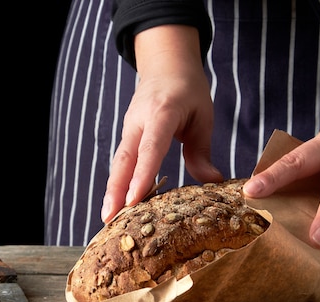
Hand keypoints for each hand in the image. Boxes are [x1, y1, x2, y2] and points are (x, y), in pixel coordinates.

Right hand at [101, 25, 221, 222]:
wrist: (166, 65)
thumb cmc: (188, 90)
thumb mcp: (203, 117)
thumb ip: (202, 151)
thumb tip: (212, 181)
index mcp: (161, 113)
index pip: (150, 148)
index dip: (142, 175)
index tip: (134, 200)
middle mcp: (139, 121)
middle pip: (124, 159)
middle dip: (115, 190)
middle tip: (109, 218)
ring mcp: (129, 127)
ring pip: (119, 162)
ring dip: (112, 189)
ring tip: (108, 218)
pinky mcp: (127, 134)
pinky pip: (122, 161)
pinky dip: (118, 181)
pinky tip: (118, 203)